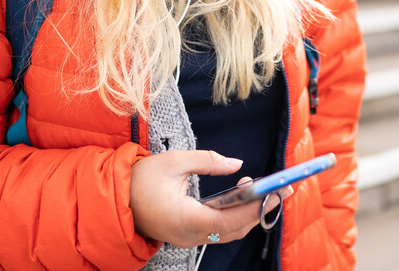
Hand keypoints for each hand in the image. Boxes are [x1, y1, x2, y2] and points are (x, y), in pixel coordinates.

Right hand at [129, 150, 291, 247]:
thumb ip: (206, 161)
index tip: (274, 191)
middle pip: (235, 229)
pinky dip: (235, 215)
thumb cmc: (140, 179)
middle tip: (283, 188)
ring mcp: (189, 238)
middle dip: (262, 209)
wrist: (115, 200)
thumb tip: (235, 163)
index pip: (228, 221)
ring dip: (250, 213)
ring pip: (229, 232)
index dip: (254, 208)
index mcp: (185, 219)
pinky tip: (242, 194)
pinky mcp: (188, 234)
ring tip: (265, 187)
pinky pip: (219, 230)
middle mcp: (190, 235)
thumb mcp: (173, 161)